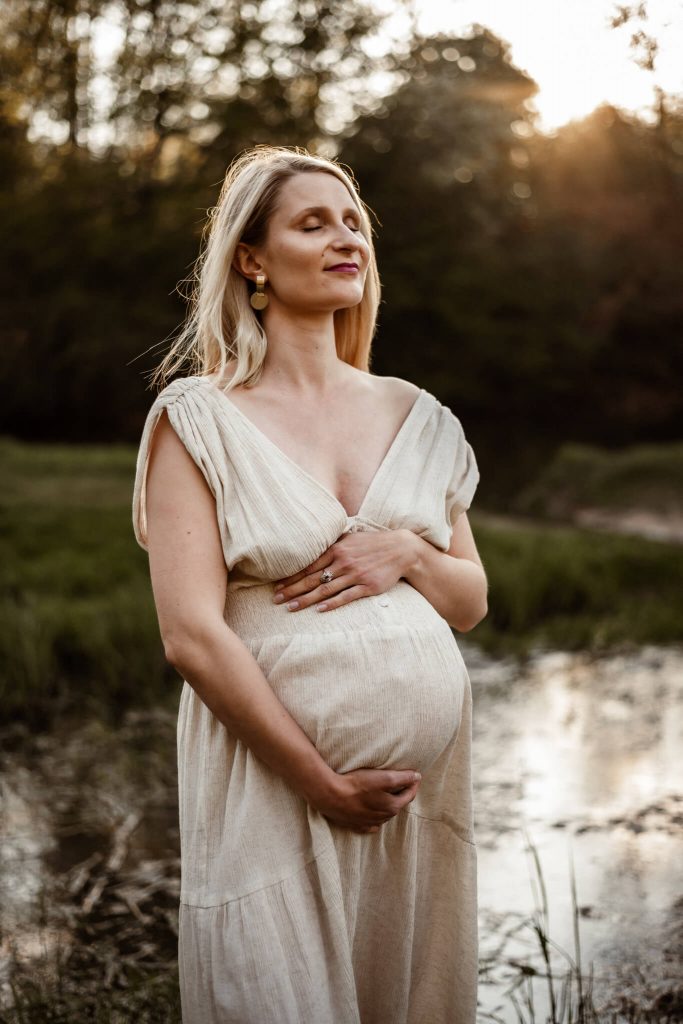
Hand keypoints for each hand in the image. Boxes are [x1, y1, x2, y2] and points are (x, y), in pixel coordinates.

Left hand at [272, 529, 417, 612]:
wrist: (401, 550)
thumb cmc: (373, 543)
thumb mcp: (351, 537)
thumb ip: (332, 544)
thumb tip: (313, 548)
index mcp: (336, 549)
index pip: (308, 565)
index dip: (291, 577)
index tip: (277, 586)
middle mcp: (343, 561)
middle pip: (312, 579)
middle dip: (292, 590)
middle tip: (276, 600)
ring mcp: (355, 574)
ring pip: (325, 589)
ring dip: (306, 600)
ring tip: (291, 608)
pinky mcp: (367, 586)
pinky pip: (346, 596)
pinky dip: (332, 603)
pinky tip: (319, 609)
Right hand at [309, 767, 422, 833]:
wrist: (330, 796)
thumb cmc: (357, 784)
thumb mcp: (384, 778)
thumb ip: (403, 778)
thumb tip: (417, 777)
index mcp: (392, 807)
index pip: (409, 795)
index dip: (413, 783)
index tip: (414, 775)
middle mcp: (383, 818)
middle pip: (397, 804)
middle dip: (400, 794)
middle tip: (400, 782)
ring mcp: (369, 824)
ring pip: (384, 814)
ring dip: (387, 805)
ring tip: (384, 794)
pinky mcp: (356, 826)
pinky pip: (370, 824)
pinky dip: (374, 817)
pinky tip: (371, 811)